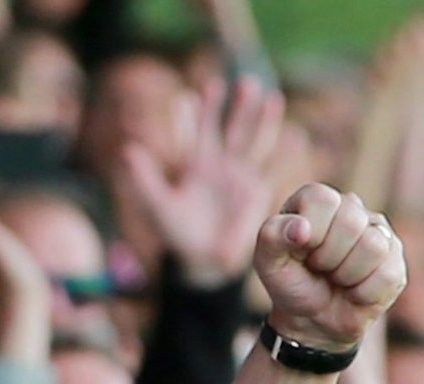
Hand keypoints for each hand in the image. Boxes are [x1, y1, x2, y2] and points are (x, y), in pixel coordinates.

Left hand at [115, 75, 282, 286]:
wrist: (202, 259)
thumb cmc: (177, 232)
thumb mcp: (158, 204)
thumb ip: (144, 177)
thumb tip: (128, 148)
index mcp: (195, 165)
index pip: (197, 133)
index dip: (196, 115)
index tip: (196, 93)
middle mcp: (220, 165)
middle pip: (231, 129)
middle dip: (238, 108)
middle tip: (245, 83)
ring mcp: (240, 176)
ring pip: (254, 142)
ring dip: (263, 122)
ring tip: (272, 97)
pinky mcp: (255, 192)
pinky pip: (271, 170)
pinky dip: (283, 154)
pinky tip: (296, 136)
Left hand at [255, 184, 407, 352]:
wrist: (311, 320)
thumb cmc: (291, 282)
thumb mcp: (268, 262)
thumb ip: (272, 236)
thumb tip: (301, 227)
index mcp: (317, 200)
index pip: (322, 199)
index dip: (309, 233)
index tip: (301, 250)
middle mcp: (352, 208)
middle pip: (351, 222)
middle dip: (327, 257)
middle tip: (319, 267)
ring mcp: (379, 233)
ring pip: (373, 247)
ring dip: (345, 275)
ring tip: (336, 278)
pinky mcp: (396, 261)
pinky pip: (386, 275)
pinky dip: (362, 293)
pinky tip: (354, 290)